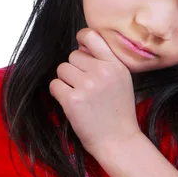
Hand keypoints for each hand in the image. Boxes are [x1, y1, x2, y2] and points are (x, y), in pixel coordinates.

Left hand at [49, 28, 140, 155]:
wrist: (118, 141)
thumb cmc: (119, 112)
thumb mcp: (122, 81)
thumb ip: (105, 62)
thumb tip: (81, 45)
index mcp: (116, 65)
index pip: (92, 36)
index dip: (82, 39)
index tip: (80, 47)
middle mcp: (103, 72)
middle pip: (73, 55)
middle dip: (75, 69)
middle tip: (85, 87)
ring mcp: (87, 85)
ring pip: (62, 69)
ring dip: (66, 82)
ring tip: (80, 96)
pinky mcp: (73, 99)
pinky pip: (55, 85)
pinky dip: (59, 94)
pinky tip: (71, 103)